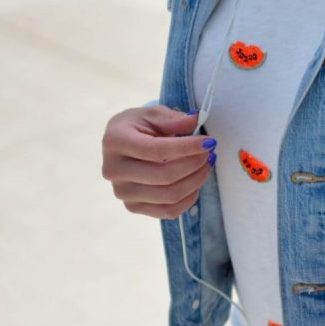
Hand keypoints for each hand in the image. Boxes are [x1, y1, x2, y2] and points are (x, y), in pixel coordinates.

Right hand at [101, 105, 215, 218]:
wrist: (122, 145)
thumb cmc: (139, 127)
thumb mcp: (153, 114)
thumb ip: (173, 118)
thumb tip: (195, 121)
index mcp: (115, 142)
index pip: (156, 150)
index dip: (187, 147)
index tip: (209, 142)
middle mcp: (114, 170)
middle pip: (164, 176)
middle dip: (195, 164)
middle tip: (210, 153)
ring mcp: (122, 192)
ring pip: (169, 196)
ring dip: (196, 181)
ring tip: (206, 165)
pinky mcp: (133, 207)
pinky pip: (168, 211)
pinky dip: (189, 198)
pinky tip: (195, 182)